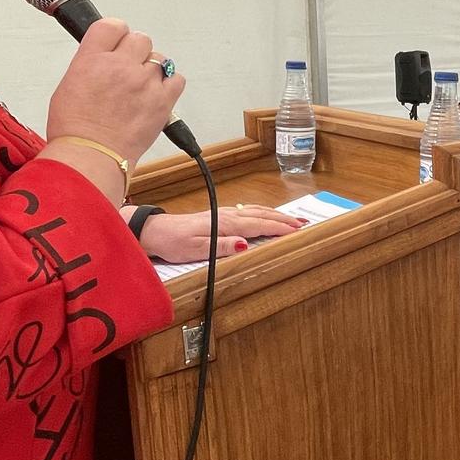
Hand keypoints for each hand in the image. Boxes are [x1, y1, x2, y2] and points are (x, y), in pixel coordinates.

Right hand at [41, 18, 185, 191]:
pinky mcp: (162, 100)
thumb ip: (90, 65)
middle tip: (129, 69)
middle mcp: (120, 65)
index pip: (111, 25)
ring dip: (152, 70)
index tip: (118, 42)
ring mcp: (144, 82)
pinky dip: (170, 85)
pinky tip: (156, 95)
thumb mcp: (69, 85)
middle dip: (135, 52)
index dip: (117, 33)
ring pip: (159, 59)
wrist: (91, 156)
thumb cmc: (75, 129)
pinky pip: (177, 79)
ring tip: (141, 89)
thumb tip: (103, 60)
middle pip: (140, 39)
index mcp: (92, 59)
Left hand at [138, 206, 302, 262]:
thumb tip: (246, 245)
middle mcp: (227, 216)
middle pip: (262, 215)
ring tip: (290, 219)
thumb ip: (223, 247)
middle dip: (283, 219)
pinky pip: (247, 211)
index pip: (260, 225)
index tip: (297, 230)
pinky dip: (261, 212)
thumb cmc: (175, 241)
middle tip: (302, 223)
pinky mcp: (219, 215)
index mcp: (226, 224)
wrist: (157, 231)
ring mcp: (224, 213)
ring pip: (255, 211)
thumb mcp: (197, 249)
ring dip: (274, 214)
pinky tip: (263, 214)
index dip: (280, 228)